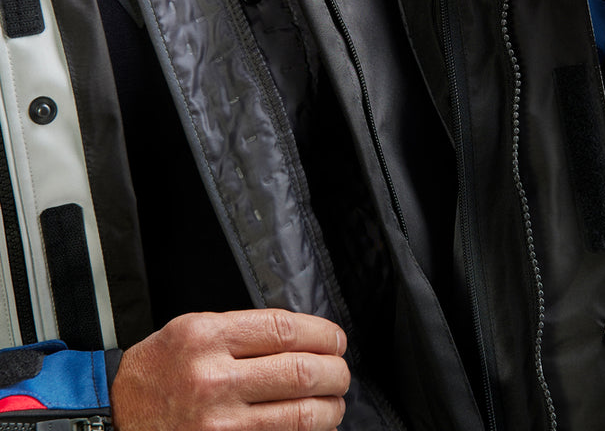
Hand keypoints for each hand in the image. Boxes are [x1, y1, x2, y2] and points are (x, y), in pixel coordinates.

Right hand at [110, 309, 349, 430]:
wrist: (115, 414)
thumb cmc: (160, 368)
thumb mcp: (194, 329)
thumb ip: (244, 330)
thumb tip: (304, 337)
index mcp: (207, 336)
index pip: (284, 329)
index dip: (322, 334)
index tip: (336, 339)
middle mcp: (213, 378)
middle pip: (300, 372)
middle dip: (335, 372)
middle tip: (342, 371)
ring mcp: (217, 423)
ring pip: (299, 414)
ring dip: (330, 408)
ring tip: (335, 400)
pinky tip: (314, 425)